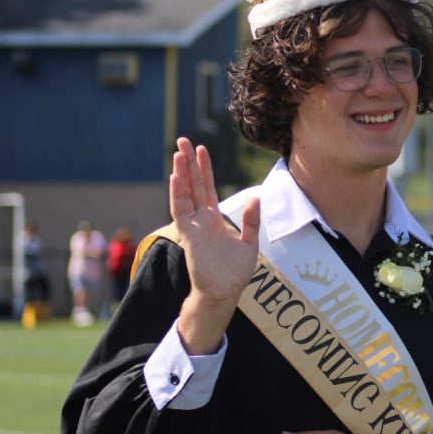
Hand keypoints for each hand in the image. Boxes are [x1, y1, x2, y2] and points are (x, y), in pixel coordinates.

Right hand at [171, 137, 259, 353]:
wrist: (224, 293)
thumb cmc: (234, 272)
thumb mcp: (249, 242)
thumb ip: (251, 220)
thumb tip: (257, 197)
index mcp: (213, 219)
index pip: (206, 188)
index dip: (204, 169)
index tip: (201, 149)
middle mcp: (201, 219)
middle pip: (193, 185)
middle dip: (188, 163)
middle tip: (182, 140)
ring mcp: (193, 226)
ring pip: (184, 193)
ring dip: (181, 173)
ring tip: (178, 152)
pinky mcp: (189, 235)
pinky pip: (181, 211)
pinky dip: (178, 194)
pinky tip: (176, 177)